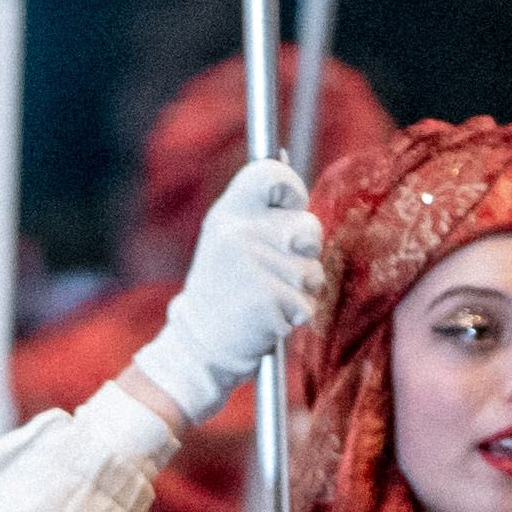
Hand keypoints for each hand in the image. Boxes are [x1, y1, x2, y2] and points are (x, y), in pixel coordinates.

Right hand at [127, 153, 327, 430]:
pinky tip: (269, 318)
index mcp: (228, 214)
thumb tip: (289, 165)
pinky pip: (308, 302)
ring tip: (270, 297)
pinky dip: (297, 315)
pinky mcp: (268, 300)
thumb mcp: (227, 239)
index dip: (292, 187)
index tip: (292, 206)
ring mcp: (253, 266)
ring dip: (302, 289)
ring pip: (313, 270)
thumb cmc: (222, 292)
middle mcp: (239, 233)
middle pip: (308, 225)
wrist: (198, 346)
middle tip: (279, 269)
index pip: (271, 173)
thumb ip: (259, 211)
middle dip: (306, 252)